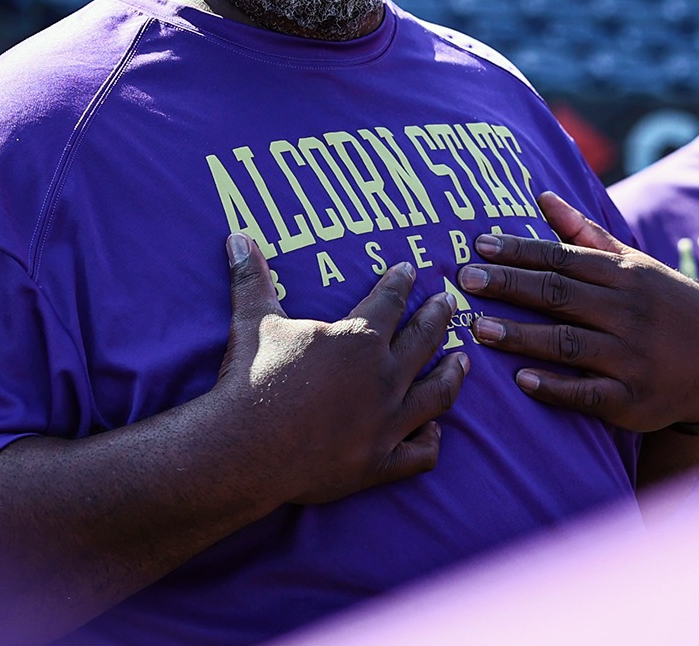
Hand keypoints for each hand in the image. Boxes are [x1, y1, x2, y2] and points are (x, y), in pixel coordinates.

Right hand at [217, 234, 470, 504]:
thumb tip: (236, 236)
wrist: (241, 450)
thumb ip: (251, 277)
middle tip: (448, 302)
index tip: (409, 269)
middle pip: (424, 340)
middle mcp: (383, 378)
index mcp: (358, 339)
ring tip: (462, 360)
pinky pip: (421, 452)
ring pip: (437, 394)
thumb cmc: (250, 380)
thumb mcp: (252, 320)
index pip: (391, 300)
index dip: (401, 281)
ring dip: (453, 374)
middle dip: (438, 317)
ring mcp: (386, 424)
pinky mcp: (379, 463)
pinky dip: (431, 440)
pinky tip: (434, 429)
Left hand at [456, 192, 698, 432]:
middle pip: (560, 296)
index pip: (562, 259)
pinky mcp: (631, 399)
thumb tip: (542, 196)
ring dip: (523, 336)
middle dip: (512, 286)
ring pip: (569, 344)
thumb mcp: (634, 264)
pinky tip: (522, 381)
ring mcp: (630, 357)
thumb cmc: (665, 305)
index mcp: (623, 276)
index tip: (479, 245)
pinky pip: (589, 394)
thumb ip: (584, 234)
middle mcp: (626, 313)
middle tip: (466, 280)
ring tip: (480, 329)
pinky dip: (557, 387)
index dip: (519, 252)